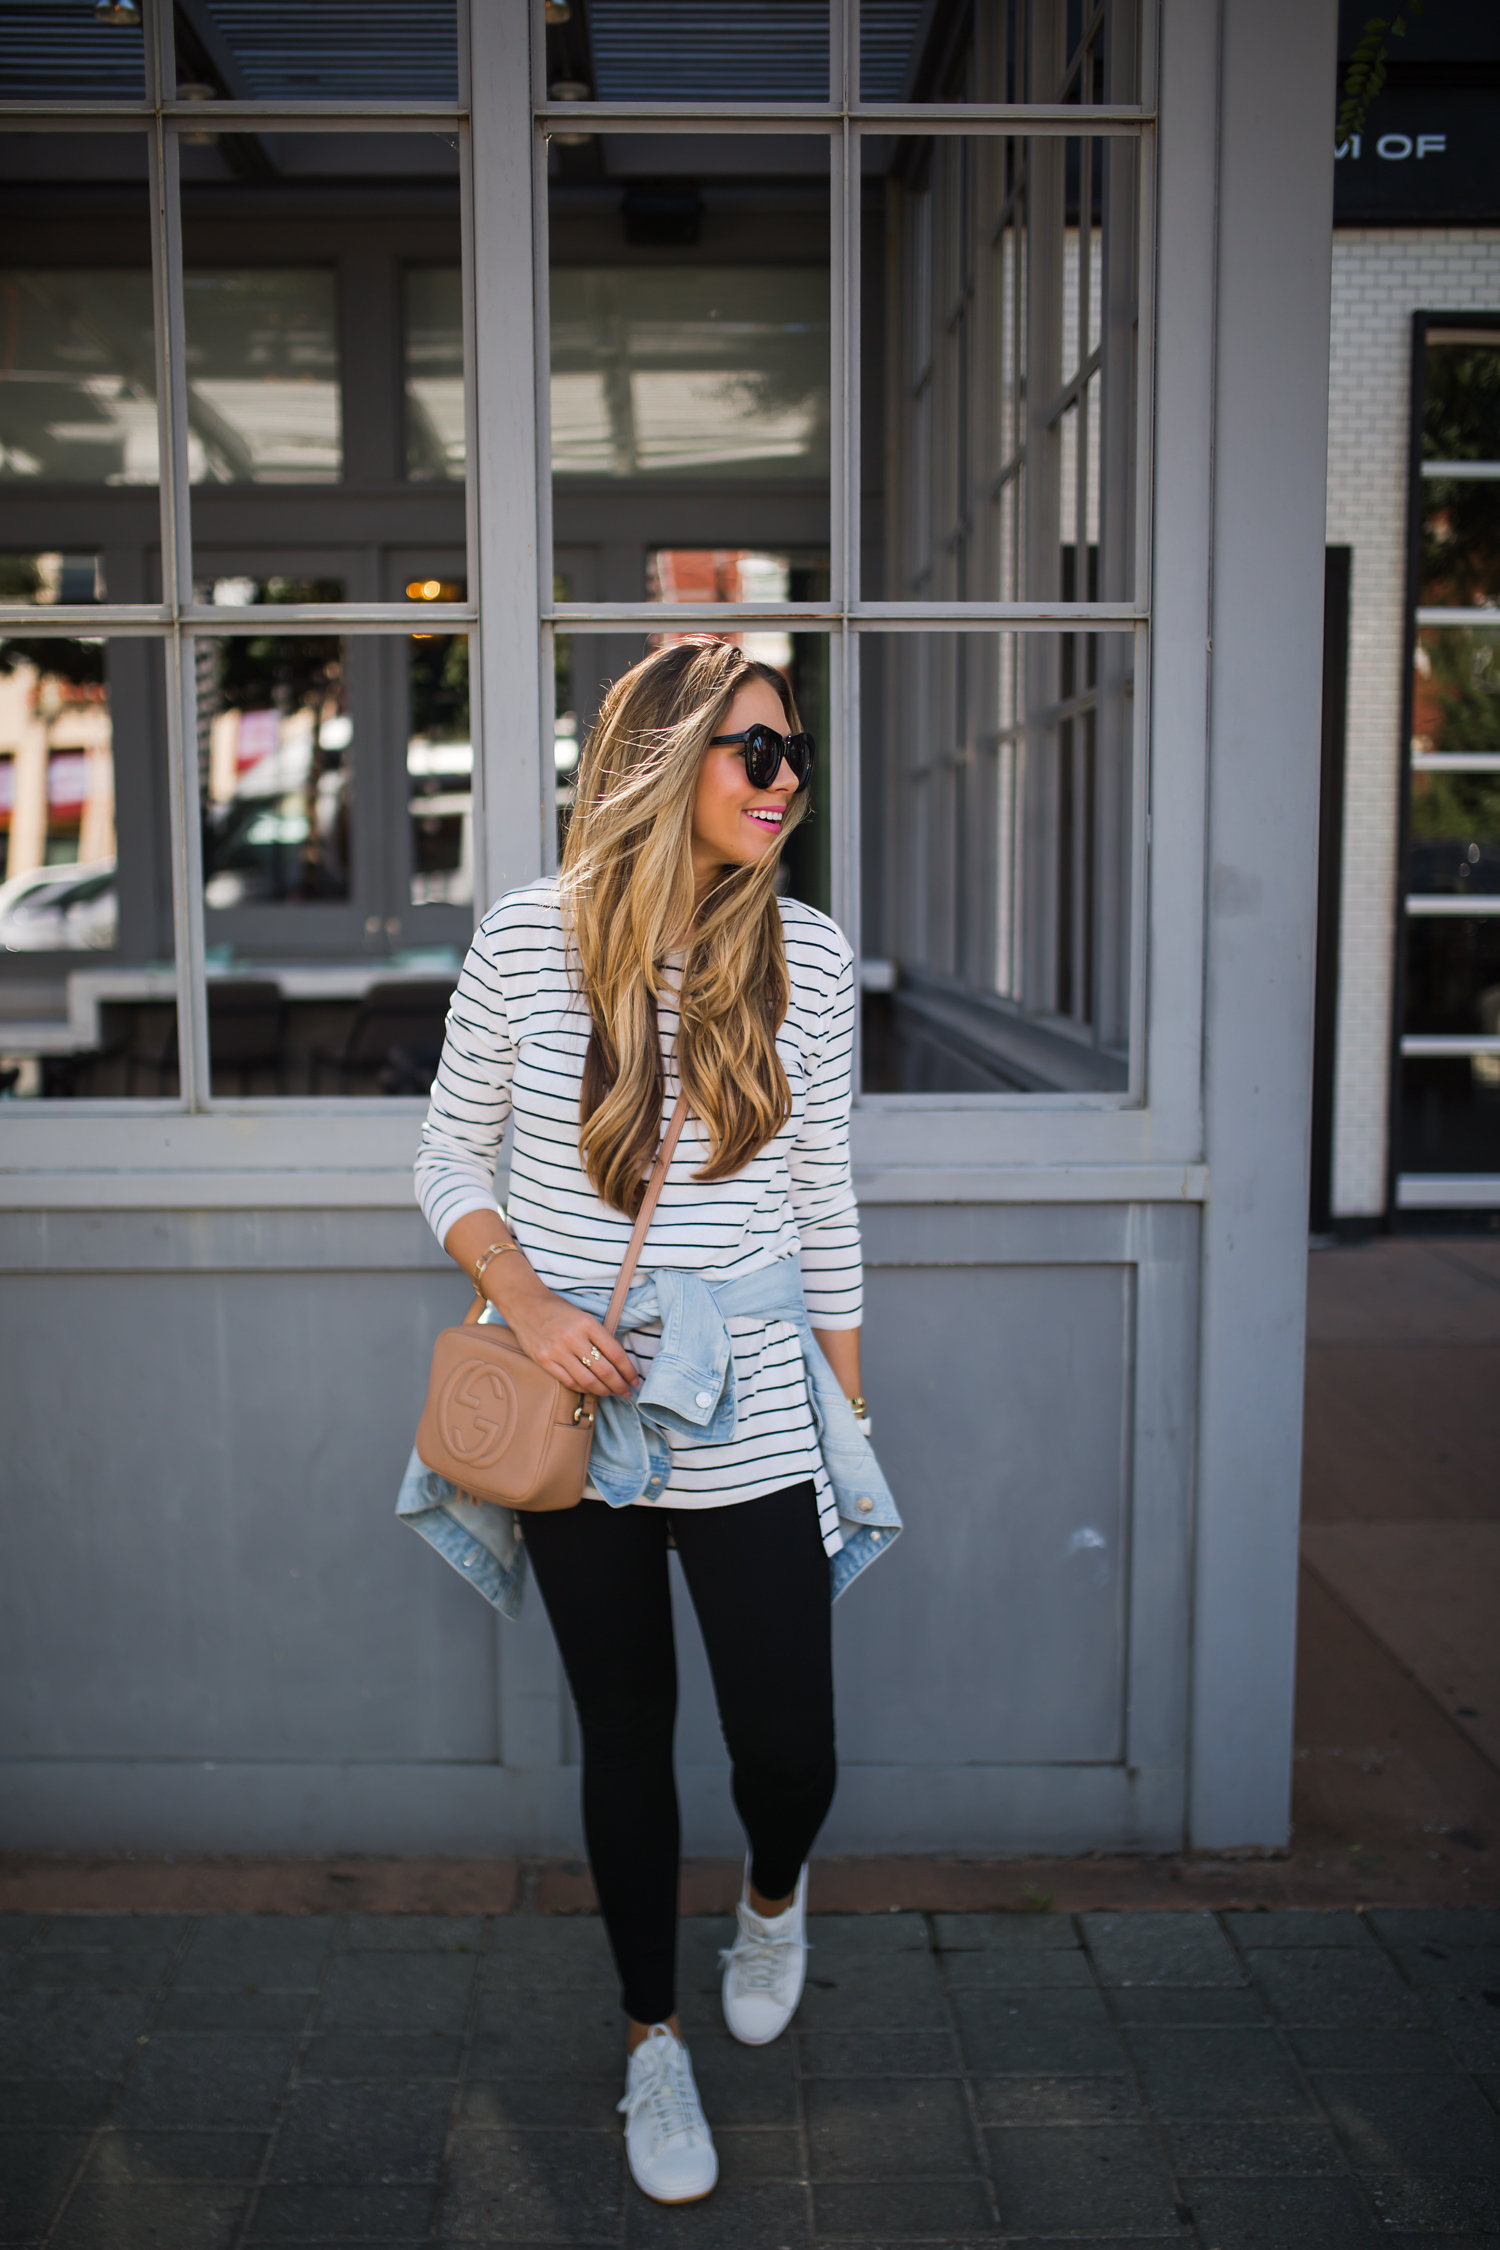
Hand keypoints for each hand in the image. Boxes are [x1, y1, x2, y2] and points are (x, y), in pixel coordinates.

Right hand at [499, 1278, 639, 1399]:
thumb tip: (619, 1362)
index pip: (615, 1353)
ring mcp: (556, 1351)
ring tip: (612, 1393)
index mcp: (587, 1323)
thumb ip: (599, 1336)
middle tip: (627, 1392)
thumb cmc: (558, 1310)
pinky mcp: (544, 1361)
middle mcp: (572, 1338)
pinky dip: (583, 1388)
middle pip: (604, 1370)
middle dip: (619, 1385)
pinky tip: (591, 1389)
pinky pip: (568, 1381)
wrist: (525, 1304)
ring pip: (587, 1381)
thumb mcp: (584, 1316)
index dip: (628, 1370)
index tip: (634, 1379)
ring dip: (603, 1391)